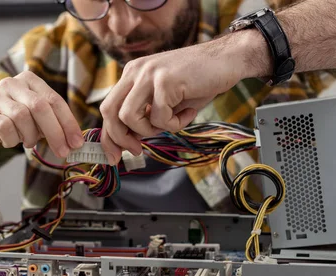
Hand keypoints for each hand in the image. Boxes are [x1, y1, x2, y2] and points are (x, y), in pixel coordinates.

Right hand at [0, 71, 83, 157]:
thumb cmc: (9, 121)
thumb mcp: (33, 117)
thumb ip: (51, 123)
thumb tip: (74, 141)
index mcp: (29, 81)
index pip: (54, 100)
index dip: (68, 123)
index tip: (77, 143)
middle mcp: (12, 83)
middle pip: (40, 106)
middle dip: (55, 132)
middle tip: (63, 152)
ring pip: (22, 117)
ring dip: (30, 136)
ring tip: (28, 142)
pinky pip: (5, 127)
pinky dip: (12, 140)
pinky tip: (10, 141)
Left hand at [99, 31, 260, 164]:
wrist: (228, 59)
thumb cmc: (197, 82)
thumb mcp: (163, 100)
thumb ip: (144, 115)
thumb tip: (128, 142)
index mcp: (132, 74)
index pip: (107, 108)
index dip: (108, 136)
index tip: (114, 156)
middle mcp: (135, 71)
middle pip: (110, 112)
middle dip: (121, 138)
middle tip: (138, 149)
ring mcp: (149, 74)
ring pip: (130, 116)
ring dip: (150, 130)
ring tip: (172, 122)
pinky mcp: (165, 81)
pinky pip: (159, 117)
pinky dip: (175, 124)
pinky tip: (189, 111)